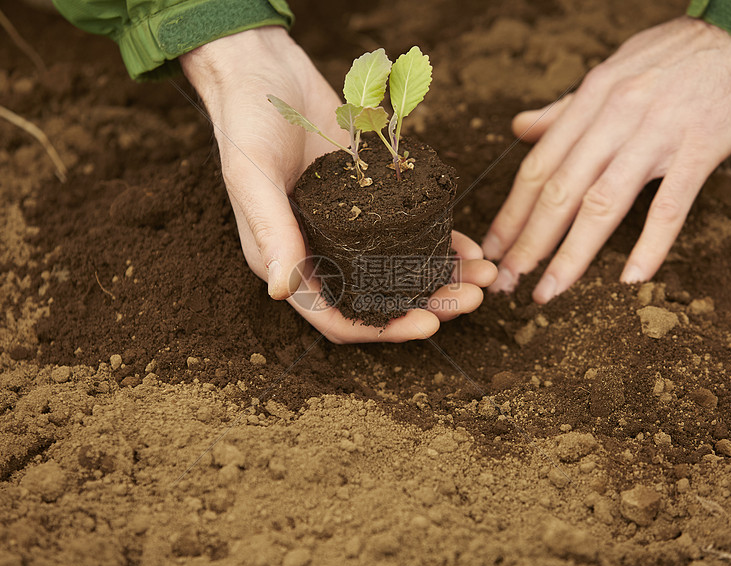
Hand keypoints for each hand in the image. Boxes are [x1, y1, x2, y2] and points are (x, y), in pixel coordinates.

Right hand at [181, 28, 494, 342]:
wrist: (263, 70)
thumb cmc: (246, 124)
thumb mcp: (251, 176)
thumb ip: (270, 231)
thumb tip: (282, 290)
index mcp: (287, 260)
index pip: (337, 316)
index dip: (382, 329)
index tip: (430, 325)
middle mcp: (321, 250)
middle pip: (380, 297)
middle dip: (429, 304)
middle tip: (472, 299)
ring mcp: (349, 225)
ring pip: (401, 266)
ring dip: (442, 276)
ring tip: (484, 274)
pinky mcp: (370, 195)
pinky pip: (408, 226)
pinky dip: (439, 239)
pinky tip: (469, 244)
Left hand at [483, 17, 730, 301]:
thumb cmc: (682, 51)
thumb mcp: (613, 68)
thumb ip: (565, 109)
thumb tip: (520, 129)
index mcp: (590, 100)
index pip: (538, 167)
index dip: (511, 213)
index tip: (492, 248)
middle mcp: (615, 118)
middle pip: (559, 191)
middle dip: (528, 243)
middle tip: (507, 281)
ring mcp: (657, 134)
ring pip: (602, 204)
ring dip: (571, 255)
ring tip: (548, 291)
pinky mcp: (701, 148)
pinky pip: (670, 206)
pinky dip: (650, 245)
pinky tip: (630, 279)